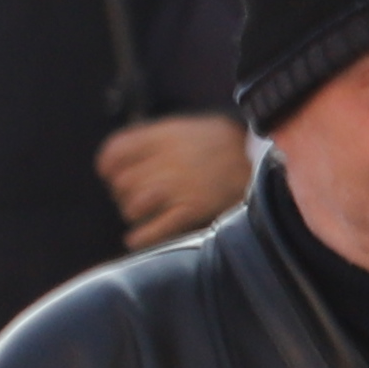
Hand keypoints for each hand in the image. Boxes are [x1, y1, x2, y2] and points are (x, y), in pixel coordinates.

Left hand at [94, 113, 247, 247]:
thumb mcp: (185, 127)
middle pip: (121, 182)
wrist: (261, 157)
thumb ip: (152, 138)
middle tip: (129, 196)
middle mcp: (167, 160)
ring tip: (138, 213)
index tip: (109, 173)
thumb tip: (115, 158)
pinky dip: (142, 237)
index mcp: (163, 136)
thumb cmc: (221, 143)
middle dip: (121, 192)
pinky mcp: (193, 208)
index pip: (116, 151)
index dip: (107, 165)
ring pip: (133, 205)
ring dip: (131, 212)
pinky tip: (135, 239)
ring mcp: (179, 185)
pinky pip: (156, 228)